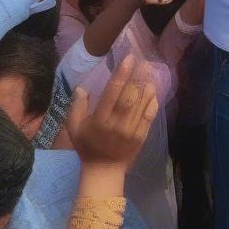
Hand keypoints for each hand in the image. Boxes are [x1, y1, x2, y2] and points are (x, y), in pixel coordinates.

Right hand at [67, 55, 158, 172]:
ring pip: (141, 104)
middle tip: (143, 59)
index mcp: (100, 120)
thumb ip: (76, 107)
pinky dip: (152, 102)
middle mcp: (117, 124)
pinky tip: (153, 89)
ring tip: (150, 69)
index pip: (112, 94)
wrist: (104, 170)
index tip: (129, 58)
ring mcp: (131, 131)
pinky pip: (149, 116)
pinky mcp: (141, 136)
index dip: (121, 75)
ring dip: (147, 85)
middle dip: (137, 76)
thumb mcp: (74, 128)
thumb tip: (81, 88)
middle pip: (129, 96)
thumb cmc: (88, 146)